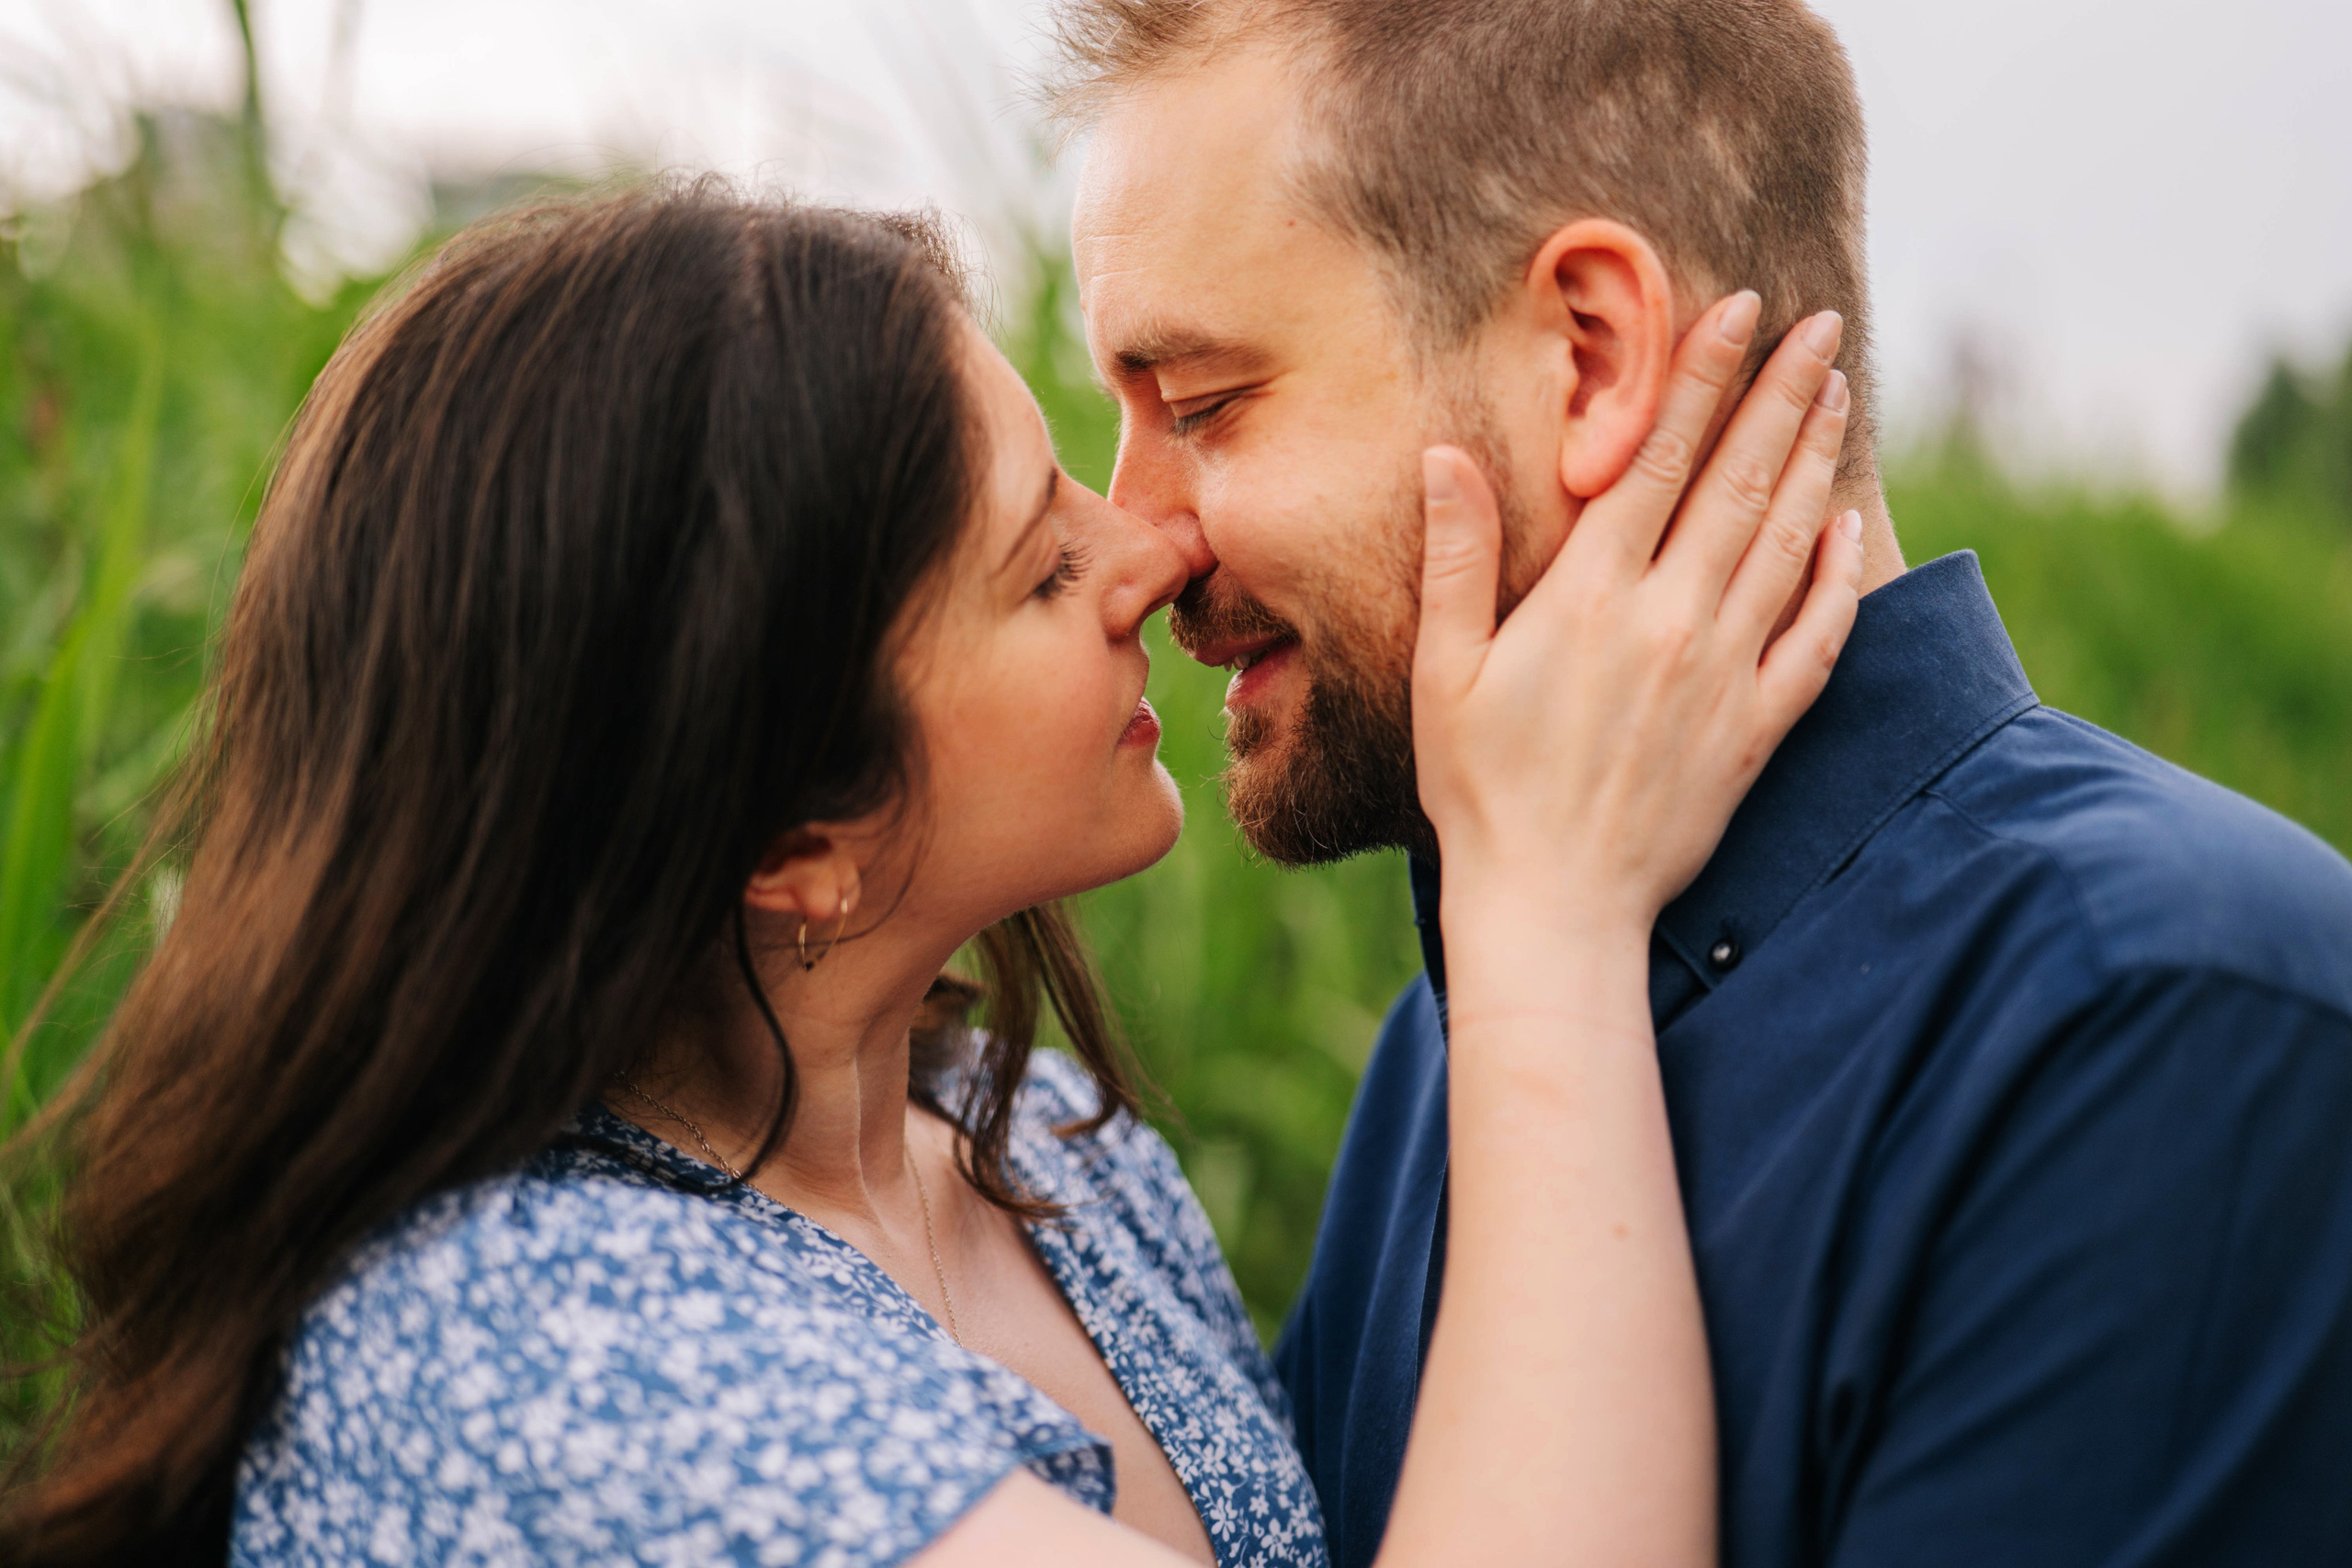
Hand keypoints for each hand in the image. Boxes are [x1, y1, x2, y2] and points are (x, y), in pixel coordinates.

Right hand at [1412, 294, 1864, 940]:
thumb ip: (1458, 559)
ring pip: (1785, 541)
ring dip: (1815, 459)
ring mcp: (1724, 673)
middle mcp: (1669, 620)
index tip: (1738, 309)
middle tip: (1823, 326)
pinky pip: (1816, 637)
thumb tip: (1445, 456)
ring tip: (1840, 393)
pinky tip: (1851, 525)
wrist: (1552, 905)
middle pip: (1740, 481)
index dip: (1702, 376)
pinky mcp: (1756, 727)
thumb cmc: (1481, 788)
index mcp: (1590, 597)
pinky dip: (1840, 575)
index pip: (1660, 458)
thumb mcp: (1444, 671)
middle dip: (1783, 393)